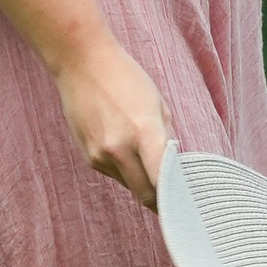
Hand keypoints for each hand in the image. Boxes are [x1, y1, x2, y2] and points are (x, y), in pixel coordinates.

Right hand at [53, 33, 171, 209]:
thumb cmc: (126, 78)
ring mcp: (100, 155)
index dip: (174, 197)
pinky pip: (112, 172)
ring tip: (144, 158)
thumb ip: (166, 137)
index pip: (162, 181)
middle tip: (171, 197)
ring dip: (139, 180)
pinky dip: (123, 168)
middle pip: (144, 193)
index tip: (183, 203)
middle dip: (158, 197)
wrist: (82, 63)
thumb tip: (171, 164)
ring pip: (128, 184)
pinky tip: (124, 147)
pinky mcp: (87, 156)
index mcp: (144, 133)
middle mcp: (120, 149)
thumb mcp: (157, 103)